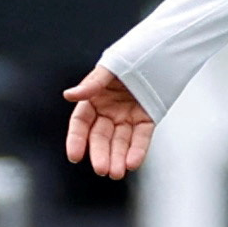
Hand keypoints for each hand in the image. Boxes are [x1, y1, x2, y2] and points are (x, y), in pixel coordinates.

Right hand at [63, 65, 155, 179]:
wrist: (158, 53)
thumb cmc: (128, 57)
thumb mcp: (109, 68)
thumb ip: (92, 84)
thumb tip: (70, 95)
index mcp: (93, 100)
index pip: (81, 123)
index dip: (76, 139)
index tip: (74, 156)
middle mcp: (108, 111)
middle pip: (101, 137)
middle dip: (101, 154)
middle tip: (102, 170)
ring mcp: (127, 117)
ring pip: (120, 142)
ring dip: (118, 158)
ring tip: (117, 173)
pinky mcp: (146, 119)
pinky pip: (141, 137)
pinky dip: (138, 150)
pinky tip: (132, 163)